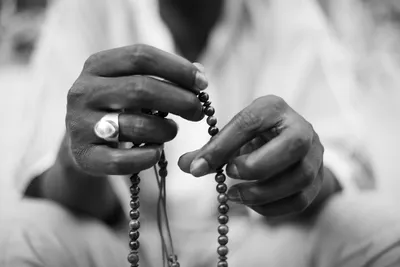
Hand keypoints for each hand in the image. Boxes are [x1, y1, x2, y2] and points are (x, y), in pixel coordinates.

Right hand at [66, 44, 207, 174]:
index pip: (141, 56)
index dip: (177, 68)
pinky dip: (148, 157)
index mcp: (97, 66)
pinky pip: (123, 160)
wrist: (83, 145)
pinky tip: (156, 152)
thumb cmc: (117, 109)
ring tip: (171, 131)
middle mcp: (84, 92)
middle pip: (141, 89)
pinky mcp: (84, 157)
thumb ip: (163, 76)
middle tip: (198, 111)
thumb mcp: (132, 85)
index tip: (202, 83)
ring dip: (165, 130)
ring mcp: (80, 125)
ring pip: (137, 126)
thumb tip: (200, 73)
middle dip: (179, 100)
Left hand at [178, 95, 327, 217]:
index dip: (222, 146)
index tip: (197, 168)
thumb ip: (211, 150)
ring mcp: (316, 155)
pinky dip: (272, 207)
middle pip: (294, 145)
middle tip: (229, 175)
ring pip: (299, 177)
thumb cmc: (255, 138)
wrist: (289, 146)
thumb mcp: (234, 136)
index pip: (250, 122)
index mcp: (274, 108)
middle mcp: (302, 127)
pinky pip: (301, 200)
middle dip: (257, 165)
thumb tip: (186, 165)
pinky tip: (252, 205)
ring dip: (262, 192)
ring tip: (234, 195)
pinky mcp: (318, 180)